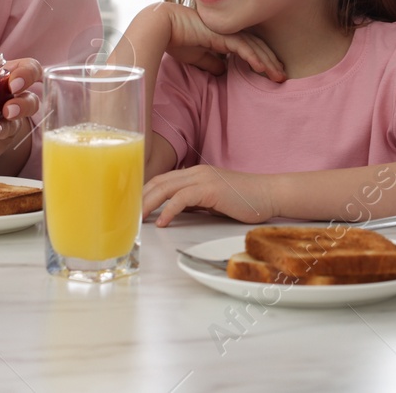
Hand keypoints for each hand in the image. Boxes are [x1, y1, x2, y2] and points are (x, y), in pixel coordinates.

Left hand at [0, 57, 41, 168]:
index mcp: (4, 78)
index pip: (27, 68)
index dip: (26, 72)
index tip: (14, 79)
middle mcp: (14, 95)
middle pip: (34, 85)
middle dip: (26, 87)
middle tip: (11, 94)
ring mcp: (14, 115)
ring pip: (27, 108)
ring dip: (16, 109)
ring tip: (2, 117)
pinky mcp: (7, 133)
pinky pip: (8, 130)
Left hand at [143, 164, 276, 225]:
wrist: (269, 194)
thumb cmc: (245, 200)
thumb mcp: (213, 201)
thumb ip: (194, 203)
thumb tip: (173, 212)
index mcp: (195, 174)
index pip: (161, 180)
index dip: (144, 193)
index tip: (132, 208)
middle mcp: (196, 172)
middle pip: (158, 182)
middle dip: (140, 198)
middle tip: (126, 214)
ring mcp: (203, 179)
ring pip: (166, 188)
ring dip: (148, 204)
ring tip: (137, 219)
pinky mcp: (211, 189)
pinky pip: (183, 198)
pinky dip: (169, 210)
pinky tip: (162, 222)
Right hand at [149, 2, 286, 80]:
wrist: (163, 27)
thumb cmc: (177, 40)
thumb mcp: (197, 57)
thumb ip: (212, 63)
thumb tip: (222, 72)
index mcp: (225, 36)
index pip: (250, 47)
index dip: (263, 60)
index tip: (272, 74)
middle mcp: (230, 32)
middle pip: (257, 46)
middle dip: (272, 62)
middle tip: (282, 77)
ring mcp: (227, 31)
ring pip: (254, 47)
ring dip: (268, 62)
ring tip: (279, 75)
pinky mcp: (222, 34)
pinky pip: (243, 47)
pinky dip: (254, 57)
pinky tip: (262, 68)